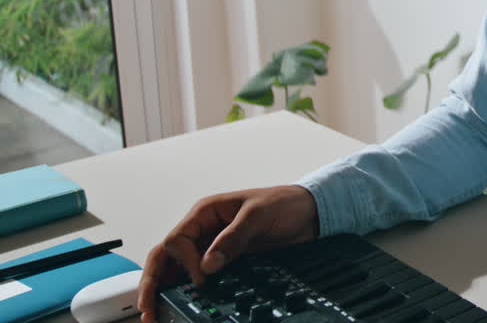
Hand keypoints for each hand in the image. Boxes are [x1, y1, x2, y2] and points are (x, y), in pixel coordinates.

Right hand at [137, 185, 318, 322]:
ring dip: (164, 290)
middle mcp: (203, 229)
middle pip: (165, 256)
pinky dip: (187, 291)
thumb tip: (208, 265)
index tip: (203, 278)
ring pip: (176, 269)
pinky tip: (183, 305)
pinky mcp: (224, 261)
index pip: (177, 240)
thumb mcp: (259, 215)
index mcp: (205, 212)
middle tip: (147, 308)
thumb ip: (233, 239)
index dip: (184, 262)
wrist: (311, 212)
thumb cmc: (285, 203)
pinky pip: (198, 277)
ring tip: (155, 314)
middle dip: (152, 282)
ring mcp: (211, 246)